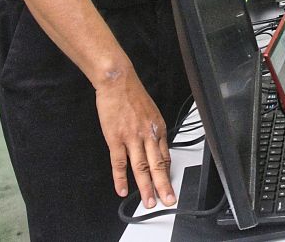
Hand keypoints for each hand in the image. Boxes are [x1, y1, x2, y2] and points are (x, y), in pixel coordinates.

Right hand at [95, 66, 174, 207]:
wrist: (118, 82)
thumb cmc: (132, 95)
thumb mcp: (151, 112)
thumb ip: (152, 130)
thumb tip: (154, 145)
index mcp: (157, 129)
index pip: (166, 156)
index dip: (167, 173)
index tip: (169, 186)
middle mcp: (147, 135)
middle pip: (157, 165)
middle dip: (163, 186)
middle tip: (168, 200)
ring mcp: (132, 138)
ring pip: (141, 168)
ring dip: (146, 187)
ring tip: (148, 202)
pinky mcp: (115, 139)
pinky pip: (119, 163)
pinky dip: (120, 178)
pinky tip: (122, 190)